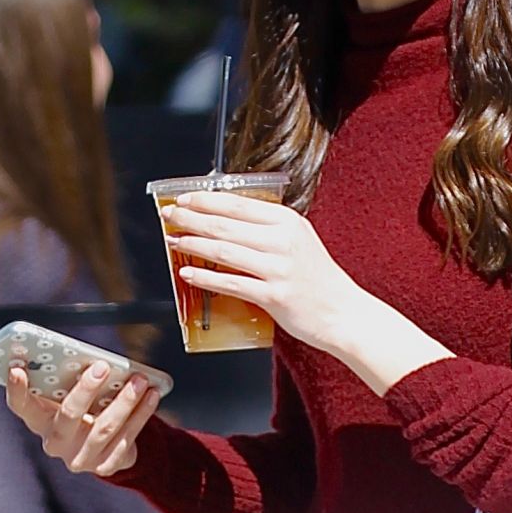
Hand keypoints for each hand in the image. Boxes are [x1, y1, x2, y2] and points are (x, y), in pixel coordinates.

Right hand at [6, 359, 161, 475]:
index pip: (21, 406)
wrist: (109, 447)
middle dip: (86, 389)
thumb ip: (72, 380)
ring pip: (103, 428)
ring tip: (139, 380)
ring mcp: (79, 459)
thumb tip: (92, 359)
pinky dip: (141, 415)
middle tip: (102, 366)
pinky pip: (126, 439)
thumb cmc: (86, 410)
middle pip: (68, 415)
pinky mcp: (105, 466)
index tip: (18, 367)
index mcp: (40, 420)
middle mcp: (55, 443)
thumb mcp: (72, 395)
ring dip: (124, 401)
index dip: (16, 389)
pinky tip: (151, 395)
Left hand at [163, 189, 365, 355]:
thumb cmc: (318, 279)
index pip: (237, 204)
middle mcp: (282, 241)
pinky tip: (189, 275)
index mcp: (287, 221)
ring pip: (224, 251)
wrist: (342, 312)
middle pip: (225, 225)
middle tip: (169, 216)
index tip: (184, 200)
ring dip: (193, 245)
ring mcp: (278, 269)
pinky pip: (231, 283)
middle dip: (191, 218)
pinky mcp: (274, 296)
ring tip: (174, 242)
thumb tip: (224, 220)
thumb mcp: (298, 240)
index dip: (205, 200)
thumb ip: (267, 228)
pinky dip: (206, 278)